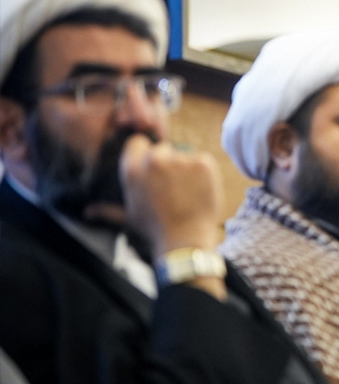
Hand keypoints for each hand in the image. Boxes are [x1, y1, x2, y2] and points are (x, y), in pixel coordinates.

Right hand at [117, 135, 222, 255]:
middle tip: (173, 188)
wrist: (185, 240)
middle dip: (168, 163)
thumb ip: (107, 210)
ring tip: (187, 193)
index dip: (146, 155)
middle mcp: (154, 160)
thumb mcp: (128, 218)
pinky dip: (204, 173)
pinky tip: (200, 190)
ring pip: (185, 155)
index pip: (137, 143)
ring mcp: (180, 160)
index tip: (154, 171)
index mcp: (132, 169)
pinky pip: (203, 160)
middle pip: (163, 149)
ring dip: (187, 169)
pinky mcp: (202, 163)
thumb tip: (87, 212)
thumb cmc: (154, 230)